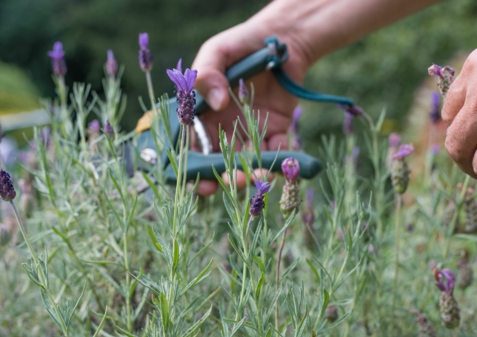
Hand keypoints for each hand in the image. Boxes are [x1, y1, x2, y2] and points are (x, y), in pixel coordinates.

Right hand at [191, 20, 311, 195]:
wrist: (281, 39)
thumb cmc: (242, 43)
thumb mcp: (218, 52)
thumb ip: (208, 74)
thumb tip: (216, 103)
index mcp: (204, 114)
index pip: (194, 146)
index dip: (195, 167)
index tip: (199, 182)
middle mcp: (225, 127)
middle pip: (221, 160)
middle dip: (225, 176)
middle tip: (232, 181)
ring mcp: (251, 130)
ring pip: (247, 160)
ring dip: (250, 172)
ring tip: (256, 176)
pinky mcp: (276, 129)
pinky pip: (275, 150)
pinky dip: (276, 159)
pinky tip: (277, 164)